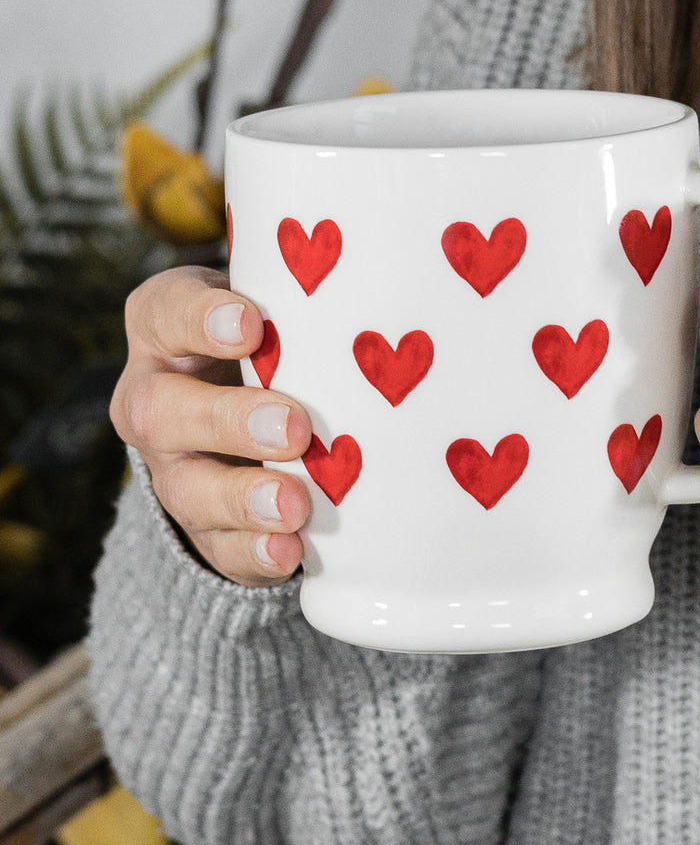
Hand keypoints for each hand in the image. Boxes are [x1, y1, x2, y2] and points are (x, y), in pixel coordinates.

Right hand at [110, 266, 311, 585]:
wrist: (256, 420)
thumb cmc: (285, 342)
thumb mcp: (286, 311)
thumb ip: (311, 303)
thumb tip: (399, 291)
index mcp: (167, 329)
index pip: (167, 313)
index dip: (201, 319)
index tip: (250, 325)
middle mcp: (156, 399)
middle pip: (164, 412)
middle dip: (230, 421)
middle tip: (293, 428)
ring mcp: (175, 470)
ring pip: (187, 489)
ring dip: (242, 498)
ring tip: (294, 505)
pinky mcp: (205, 528)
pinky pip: (218, 547)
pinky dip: (255, 552)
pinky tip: (292, 550)